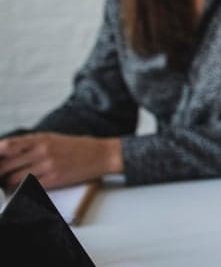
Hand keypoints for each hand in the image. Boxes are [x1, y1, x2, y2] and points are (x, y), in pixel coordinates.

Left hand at [0, 132, 120, 190]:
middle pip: (7, 165)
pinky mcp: (54, 179)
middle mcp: (42, 151)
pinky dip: (22, 190)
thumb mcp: (53, 138)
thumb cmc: (77, 147)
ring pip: (14, 179)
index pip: (8, 146)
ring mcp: (48, 166)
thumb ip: (31, 144)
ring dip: (8, 184)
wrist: (101, 155)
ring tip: (9, 184)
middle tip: (0, 177)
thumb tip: (7, 152)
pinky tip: (22, 189)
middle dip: (0, 173)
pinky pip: (29, 187)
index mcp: (41, 138)